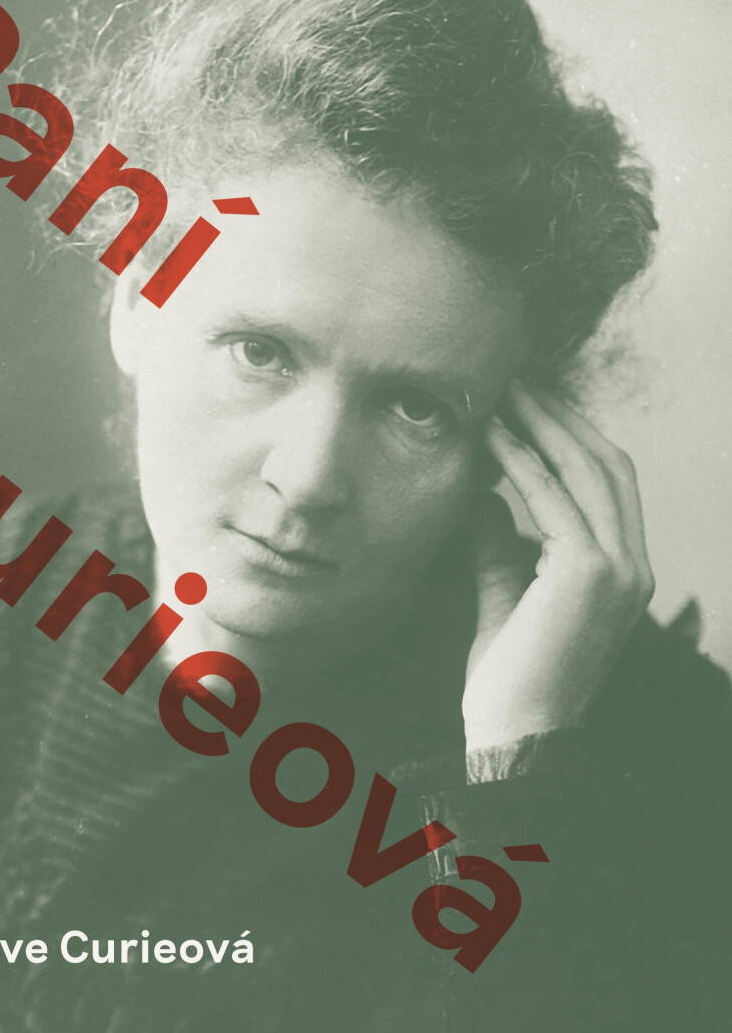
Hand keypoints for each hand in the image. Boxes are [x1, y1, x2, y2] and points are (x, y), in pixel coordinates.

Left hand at [462, 380, 654, 750]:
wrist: (513, 736)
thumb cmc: (508, 673)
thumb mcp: (505, 590)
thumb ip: (502, 540)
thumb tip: (484, 491)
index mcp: (624, 570)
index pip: (608, 482)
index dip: (571, 435)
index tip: (527, 402)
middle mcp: (634, 566)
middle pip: (606, 464)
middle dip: (560, 416)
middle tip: (514, 380)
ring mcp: (620, 570)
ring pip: (587, 472)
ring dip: (542, 425)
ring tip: (502, 393)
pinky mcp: (591, 575)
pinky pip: (554, 499)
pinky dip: (524, 460)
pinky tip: (493, 437)